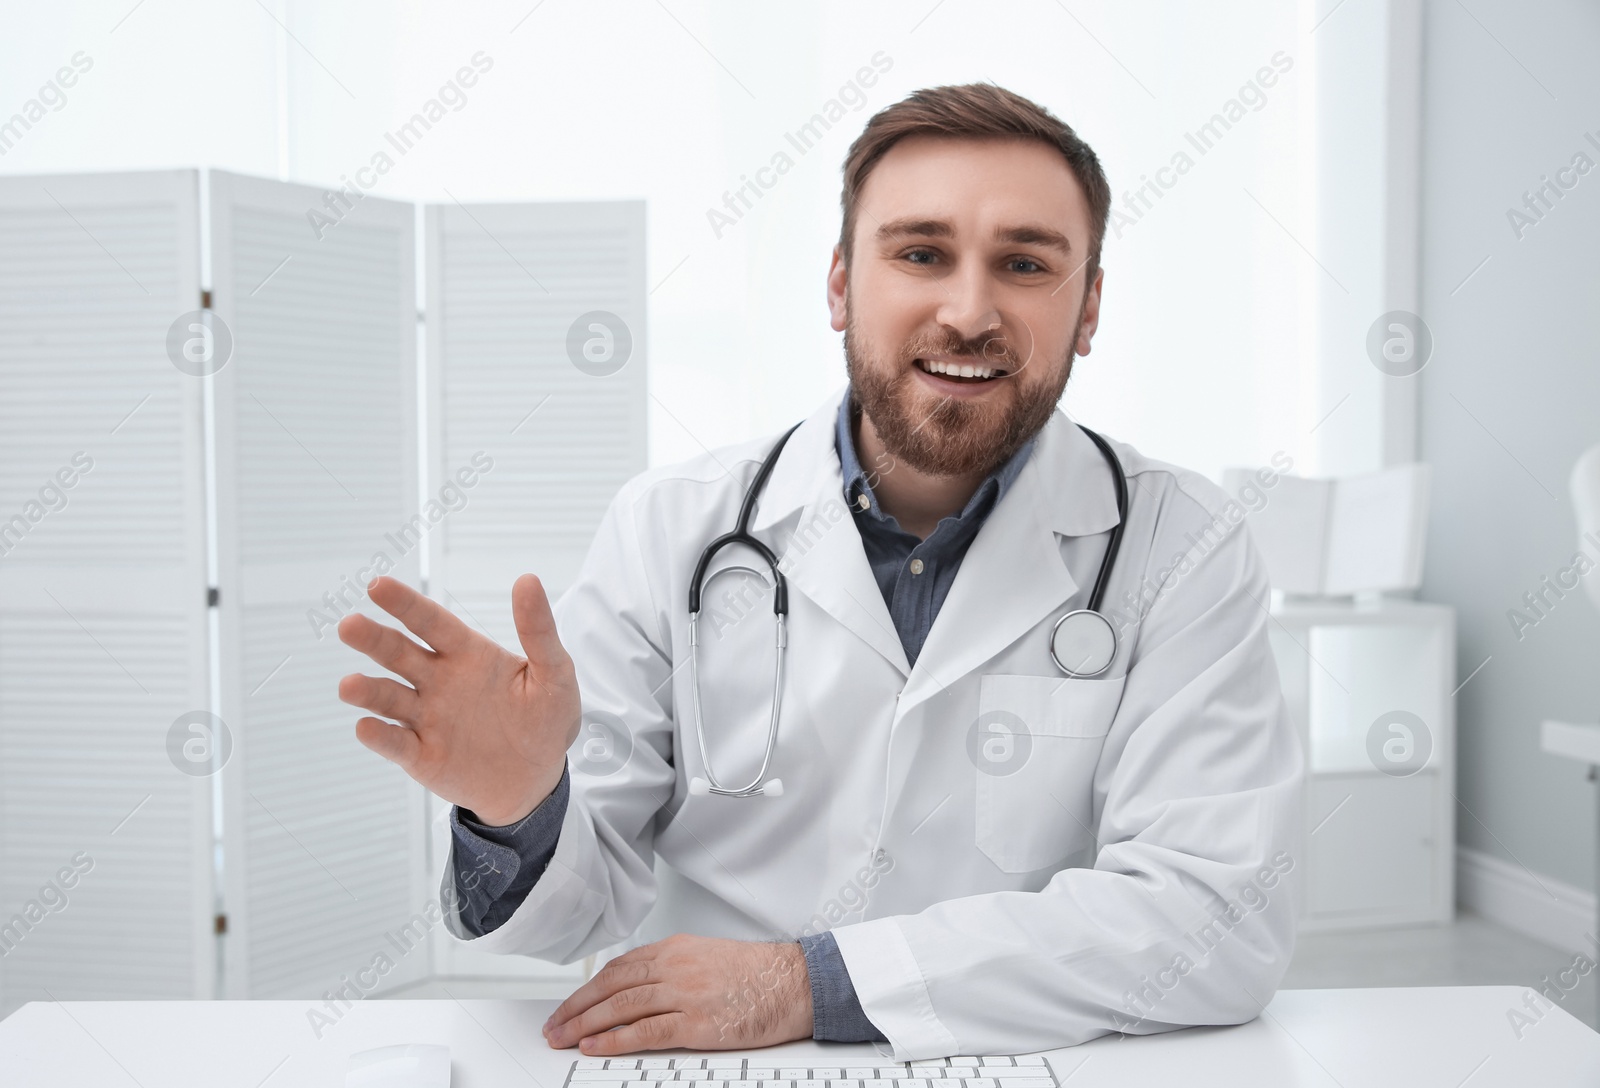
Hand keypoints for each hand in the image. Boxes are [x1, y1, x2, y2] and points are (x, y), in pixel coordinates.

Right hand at [336, 574, 579, 825]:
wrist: (537, 779)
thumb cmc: (546, 719)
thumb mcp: (554, 673)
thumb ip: (538, 630)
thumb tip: (527, 579)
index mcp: (466, 654)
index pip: (430, 622)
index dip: (405, 604)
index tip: (377, 585)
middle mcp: (438, 681)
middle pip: (398, 654)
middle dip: (373, 639)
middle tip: (349, 625)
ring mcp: (425, 718)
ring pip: (388, 698)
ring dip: (367, 691)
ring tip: (349, 685)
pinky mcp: (420, 755)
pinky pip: (395, 744)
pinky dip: (379, 737)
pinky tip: (366, 727)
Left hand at [543, 935, 813, 1053]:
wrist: (795, 982)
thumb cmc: (758, 974)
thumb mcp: (707, 957)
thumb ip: (672, 969)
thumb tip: (638, 989)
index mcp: (676, 949)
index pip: (618, 968)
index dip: (587, 989)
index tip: (569, 1005)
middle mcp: (675, 966)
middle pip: (611, 986)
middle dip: (576, 1008)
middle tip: (554, 1026)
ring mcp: (685, 993)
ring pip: (621, 1006)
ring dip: (585, 1024)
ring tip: (563, 1038)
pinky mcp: (697, 1022)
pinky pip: (646, 1031)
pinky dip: (615, 1039)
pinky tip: (595, 1047)